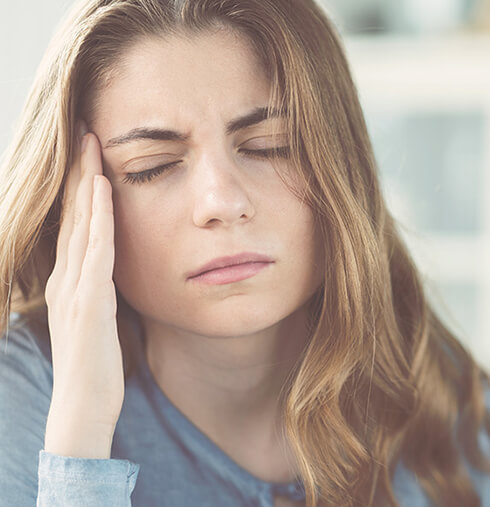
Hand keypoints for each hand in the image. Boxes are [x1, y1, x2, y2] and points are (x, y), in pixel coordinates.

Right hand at [43, 122, 123, 457]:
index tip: (91, 156)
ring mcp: (74, 288)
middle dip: (80, 173)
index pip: (75, 226)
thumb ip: (100, 292)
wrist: (83, 405)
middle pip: (74, 215)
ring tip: (92, 145)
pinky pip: (95, 250)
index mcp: (70, 282)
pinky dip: (99, 217)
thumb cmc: (95, 365)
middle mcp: (66, 278)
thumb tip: (112, 271)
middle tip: (86, 133)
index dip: (82, 189)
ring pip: (81, 224)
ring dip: (87, 183)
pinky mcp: (88, 301)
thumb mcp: (97, 320)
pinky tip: (103, 189)